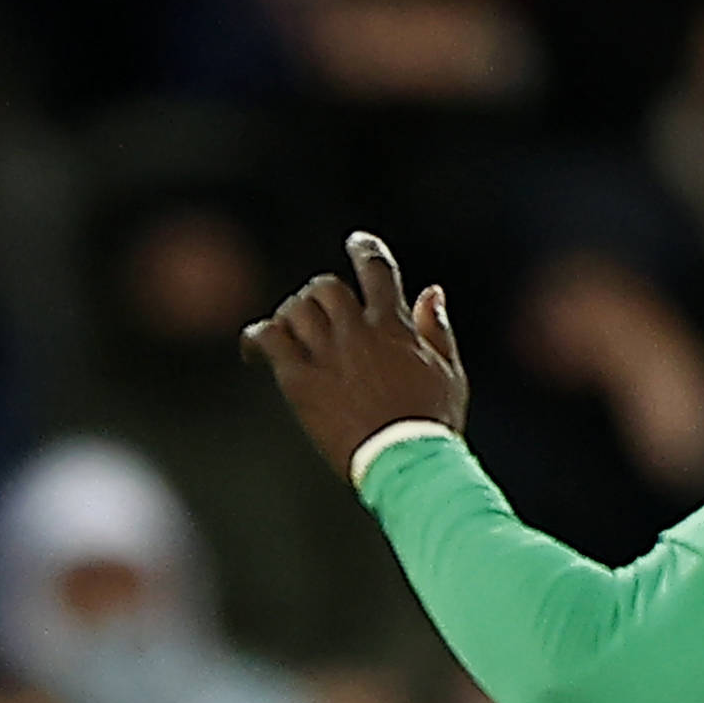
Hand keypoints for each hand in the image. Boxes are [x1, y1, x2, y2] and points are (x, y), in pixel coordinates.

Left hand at [241, 230, 470, 483]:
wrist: (406, 460)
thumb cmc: (432, 423)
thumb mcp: (448, 371)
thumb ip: (436, 327)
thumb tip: (431, 291)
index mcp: (394, 325)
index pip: (376, 270)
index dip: (365, 249)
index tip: (356, 242)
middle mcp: (357, 332)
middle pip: (326, 288)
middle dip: (319, 293)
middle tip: (316, 308)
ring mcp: (327, 356)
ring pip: (297, 309)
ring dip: (292, 314)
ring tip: (291, 330)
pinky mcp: (301, 383)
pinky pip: (270, 342)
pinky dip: (258, 337)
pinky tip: (255, 347)